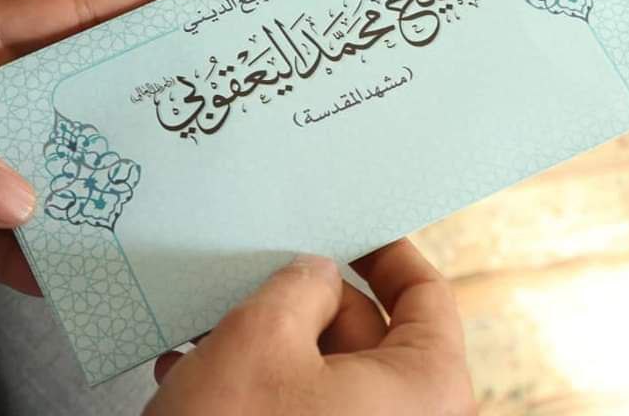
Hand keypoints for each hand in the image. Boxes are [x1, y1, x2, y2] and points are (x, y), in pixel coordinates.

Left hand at [0, 0, 220, 294]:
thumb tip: (21, 207)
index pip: (80, 12)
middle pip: (86, 92)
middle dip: (144, 103)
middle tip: (215, 107)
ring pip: (58, 171)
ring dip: (101, 195)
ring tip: (161, 210)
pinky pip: (3, 243)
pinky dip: (30, 266)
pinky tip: (65, 284)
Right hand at [145, 240, 475, 415]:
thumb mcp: (262, 336)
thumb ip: (300, 285)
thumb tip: (315, 274)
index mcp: (428, 387)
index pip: (425, 295)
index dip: (385, 253)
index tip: (351, 231)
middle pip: (369, 331)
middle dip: (306, 300)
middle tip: (259, 273)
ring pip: (329, 371)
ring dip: (272, 343)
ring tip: (213, 323)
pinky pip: (307, 410)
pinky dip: (264, 387)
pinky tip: (200, 371)